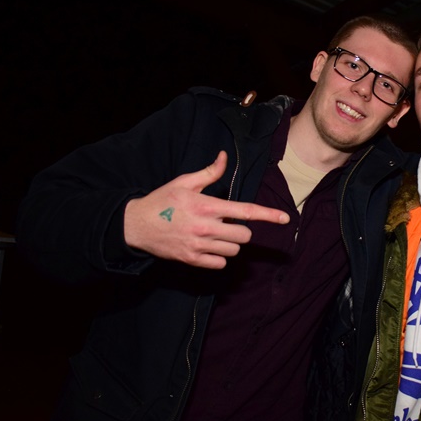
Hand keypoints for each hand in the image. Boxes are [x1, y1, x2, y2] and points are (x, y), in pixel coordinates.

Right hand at [124, 151, 289, 268]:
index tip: (285, 218)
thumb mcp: (184, 182)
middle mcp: (206, 227)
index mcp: (207, 205)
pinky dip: (219, 256)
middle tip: (225, 223)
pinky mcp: (192, 259)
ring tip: (214, 234)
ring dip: (230, 242)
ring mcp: (199, 245)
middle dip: (240, 229)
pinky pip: (220, 263)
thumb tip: (224, 157)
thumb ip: (209, 172)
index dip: (268, 215)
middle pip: (244, 235)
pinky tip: (207, 246)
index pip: (245, 211)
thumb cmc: (162, 200)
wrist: (135, 225)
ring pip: (234, 249)